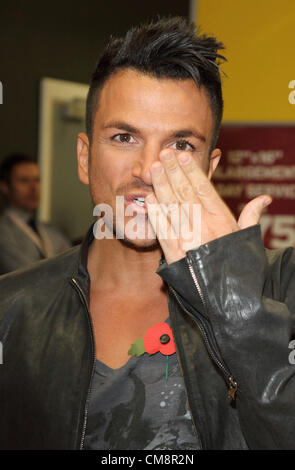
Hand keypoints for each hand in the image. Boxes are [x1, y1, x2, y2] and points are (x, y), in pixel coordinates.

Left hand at [146, 149, 271, 263]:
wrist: (229, 301)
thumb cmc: (240, 269)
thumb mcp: (248, 240)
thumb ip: (251, 217)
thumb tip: (264, 199)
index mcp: (221, 221)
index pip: (203, 189)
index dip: (192, 170)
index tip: (183, 156)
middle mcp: (203, 227)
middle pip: (184, 193)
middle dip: (173, 171)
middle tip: (164, 153)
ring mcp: (186, 241)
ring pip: (171, 207)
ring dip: (161, 186)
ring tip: (155, 168)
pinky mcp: (174, 256)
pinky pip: (162, 230)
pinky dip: (155, 213)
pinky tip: (149, 198)